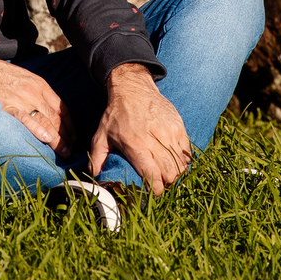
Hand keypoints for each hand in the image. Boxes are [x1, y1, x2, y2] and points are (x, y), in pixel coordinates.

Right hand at [0, 52, 76, 157]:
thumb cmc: (1, 76)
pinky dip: (37, 130)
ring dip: (57, 139)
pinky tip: (46, 139)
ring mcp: (21, 99)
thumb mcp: (24, 78)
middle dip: (66, 136)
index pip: (61, 108)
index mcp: (40, 84)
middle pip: (56, 118)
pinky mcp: (7, 106)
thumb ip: (38, 93)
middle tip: (71, 151)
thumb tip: (50, 113)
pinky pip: (26, 120)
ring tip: (64, 152)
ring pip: (45, 122)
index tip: (73, 137)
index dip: (70, 125)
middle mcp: (33, 91)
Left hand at [89, 63, 191, 193]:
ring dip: (176, 173)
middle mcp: (154, 141)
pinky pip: (187, 152)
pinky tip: (174, 159)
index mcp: (136, 146)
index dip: (156, 190)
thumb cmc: (116, 114)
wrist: (132, 88)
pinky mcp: (178, 127)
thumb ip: (97, 158)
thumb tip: (93, 176)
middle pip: (170, 174)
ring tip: (167, 171)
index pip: (152, 176)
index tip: (154, 192)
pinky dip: (183, 160)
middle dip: (167, 183)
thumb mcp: (101, 135)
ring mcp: (169, 133)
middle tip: (161, 181)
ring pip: (181, 165)